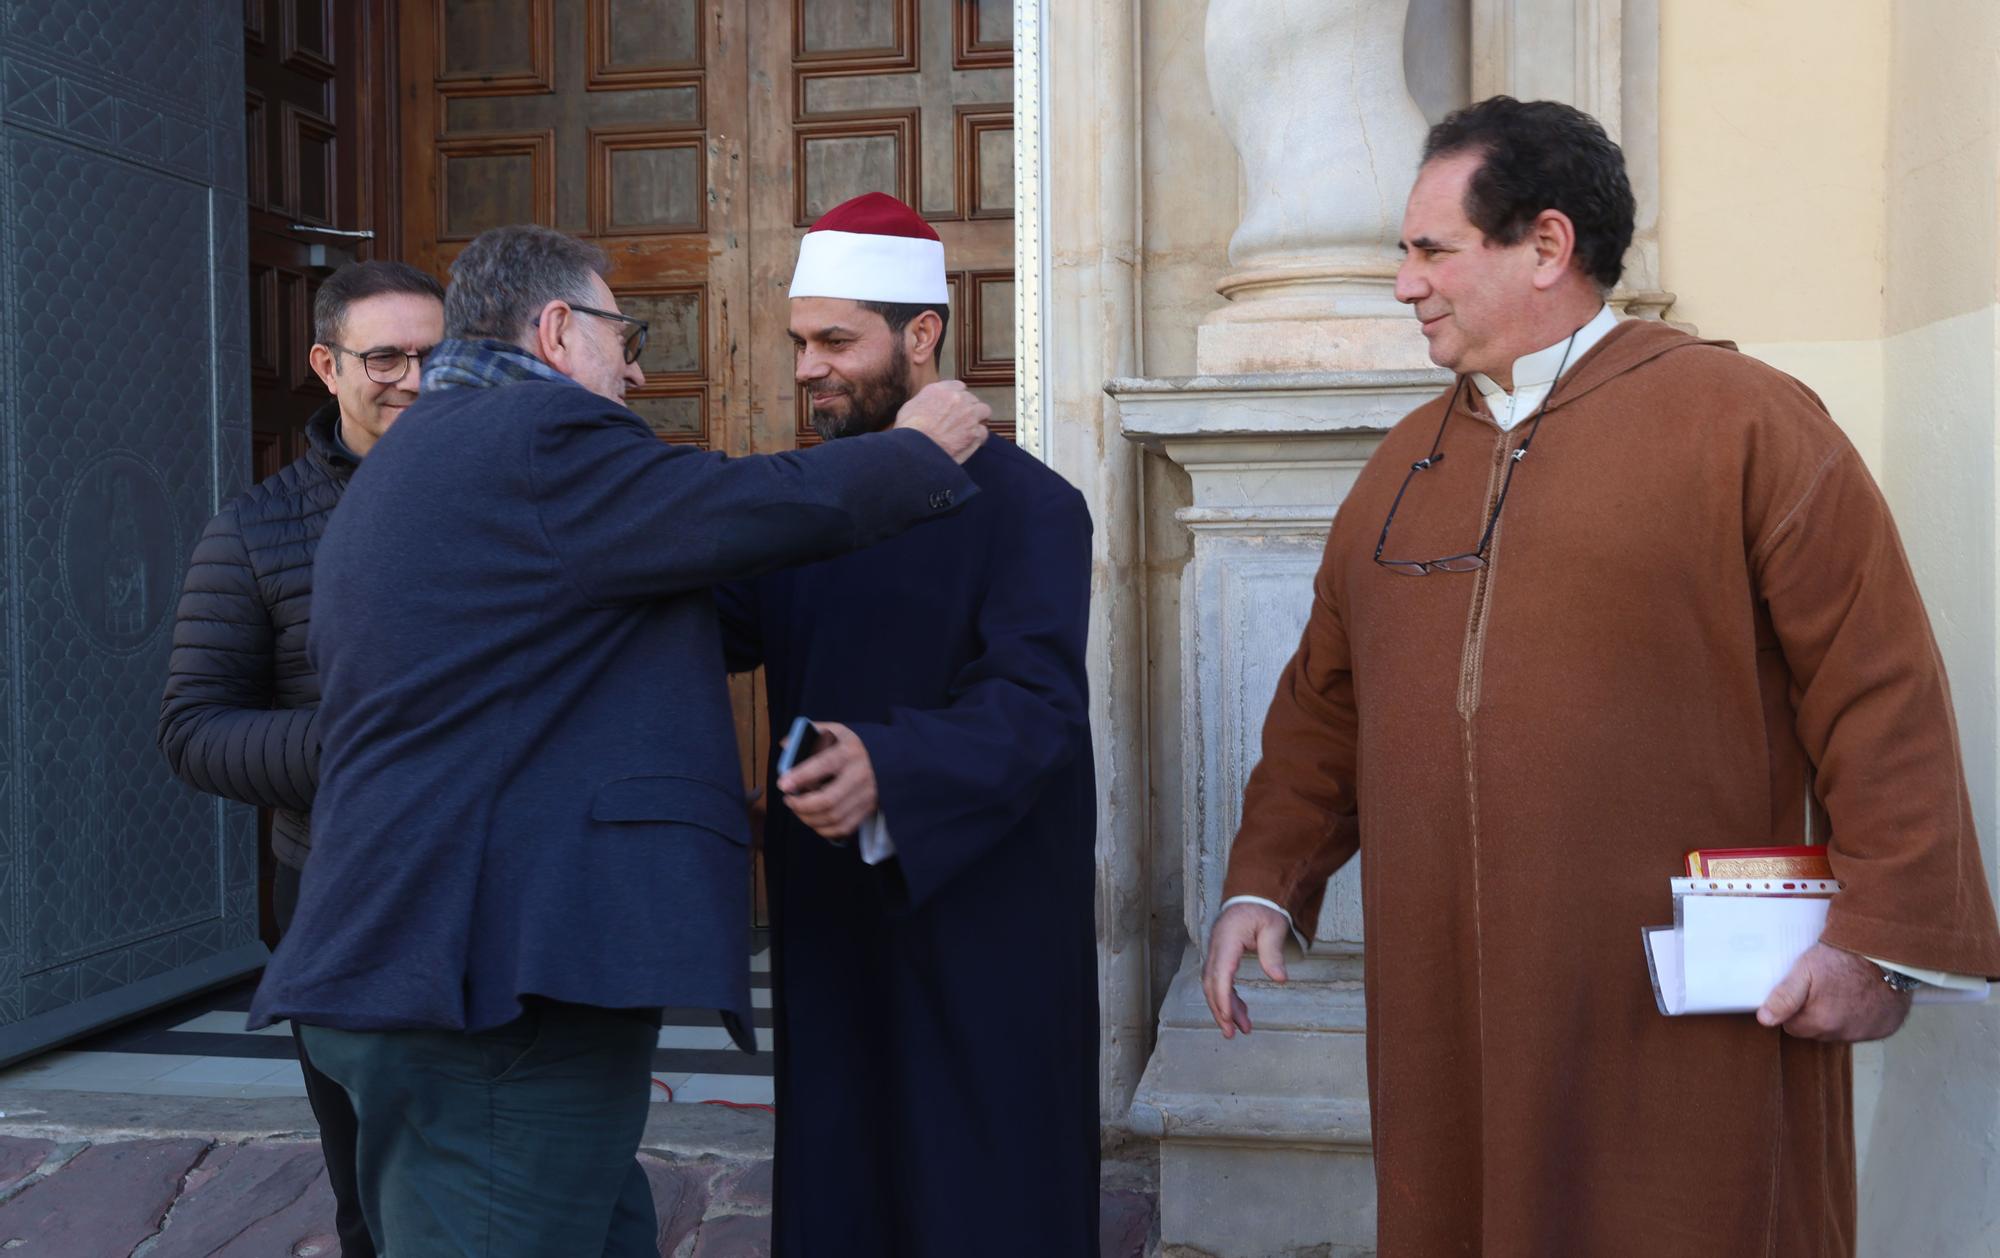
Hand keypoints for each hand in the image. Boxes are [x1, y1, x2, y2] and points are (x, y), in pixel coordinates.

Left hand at [777, 721, 877, 839]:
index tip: (783, 784)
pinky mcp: (868, 810)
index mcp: (849, 752)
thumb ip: (811, 734)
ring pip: (834, 817)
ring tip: (798, 810)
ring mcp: (866, 795)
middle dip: (802, 805)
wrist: (893, 758)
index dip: (801, 776)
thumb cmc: (856, 746)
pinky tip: (814, 820)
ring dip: (809, 819)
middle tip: (789, 800)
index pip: (824, 765)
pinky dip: (824, 829)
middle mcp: (860, 775)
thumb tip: (786, 744)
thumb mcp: (838, 731)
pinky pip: (844, 828)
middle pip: (828, 800)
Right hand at [893, 379, 990, 463]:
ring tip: (970, 428)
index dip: (957, 397)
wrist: (915, 449)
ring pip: (984, 411)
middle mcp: (958, 398)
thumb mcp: (911, 406)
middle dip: (968, 408)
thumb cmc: (908, 430)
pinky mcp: (975, 433)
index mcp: (941, 390)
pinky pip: (984, 432)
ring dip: (978, 418)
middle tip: (961, 420)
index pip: (958, 386)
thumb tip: (930, 404)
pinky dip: (978, 437)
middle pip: (972, 398)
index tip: (955, 405)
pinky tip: (970, 442)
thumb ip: (926, 400)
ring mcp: (969, 415)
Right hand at [1201, 901, 1291, 1038]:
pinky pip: (1220, 981)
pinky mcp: (1221, 957)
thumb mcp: (1273, 927)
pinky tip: (1240, 1011)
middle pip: (1212, 984)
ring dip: (1224, 1008)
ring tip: (1241, 1028)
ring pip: (1213, 985)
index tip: (1227, 1017)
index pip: (1220, 973)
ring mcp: (1216, 952)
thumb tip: (1279, 979)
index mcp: (1227, 940)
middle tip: (1231, 1033)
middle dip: (1220, 1010)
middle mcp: (1216, 948)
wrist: (1253, 895)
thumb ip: (1273, 953)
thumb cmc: (1263, 910)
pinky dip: (1228, 998)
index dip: (1223, 998)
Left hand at [1755, 942, 1913, 1041]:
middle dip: (1817, 1015)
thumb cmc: (1844, 958)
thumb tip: (1765, 1019)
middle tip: (1825, 988)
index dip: (1795, 1010)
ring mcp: (1868, 1032)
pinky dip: (1863, 1017)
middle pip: (1818, 1031)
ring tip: (1845, 991)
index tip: (1803, 994)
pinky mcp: (1886, 1028)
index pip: (1794, 1028)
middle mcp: (1844, 1033)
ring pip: (1842, 1031)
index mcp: (1820, 1022)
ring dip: (1840, 1018)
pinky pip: (1867, 1029)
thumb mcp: (1805, 970)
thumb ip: (1784, 997)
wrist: (1886, 952)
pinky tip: (1864, 998)